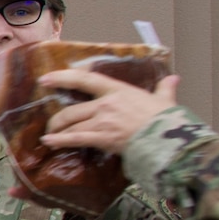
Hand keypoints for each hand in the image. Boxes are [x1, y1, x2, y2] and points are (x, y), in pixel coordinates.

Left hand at [38, 72, 181, 154]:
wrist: (169, 137)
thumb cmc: (167, 119)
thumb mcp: (165, 100)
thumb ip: (164, 89)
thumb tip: (173, 79)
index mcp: (118, 90)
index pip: (85, 80)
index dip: (63, 78)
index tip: (45, 79)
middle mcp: (106, 104)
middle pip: (72, 110)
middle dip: (58, 119)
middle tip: (52, 124)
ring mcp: (102, 121)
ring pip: (71, 125)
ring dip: (58, 132)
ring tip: (50, 137)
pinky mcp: (102, 138)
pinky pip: (75, 139)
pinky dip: (60, 141)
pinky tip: (49, 142)